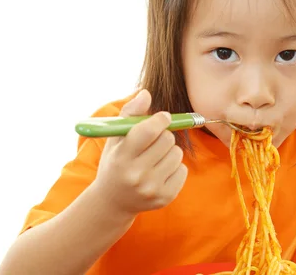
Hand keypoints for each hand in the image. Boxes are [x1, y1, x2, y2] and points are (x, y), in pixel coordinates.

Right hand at [92, 89, 187, 215]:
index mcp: (121, 156)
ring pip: (177, 154)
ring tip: (155, 158)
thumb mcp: (115, 138)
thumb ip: (130, 113)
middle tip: (154, 141)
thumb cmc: (115, 162)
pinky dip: (175, 167)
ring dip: (169, 151)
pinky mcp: (165, 198)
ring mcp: (151, 188)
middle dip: (164, 135)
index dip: (160, 119)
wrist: (113, 201)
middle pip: (167, 140)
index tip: (162, 118)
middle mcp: (135, 174)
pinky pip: (183, 170)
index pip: (149, 130)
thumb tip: (146, 93)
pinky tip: (160, 172)